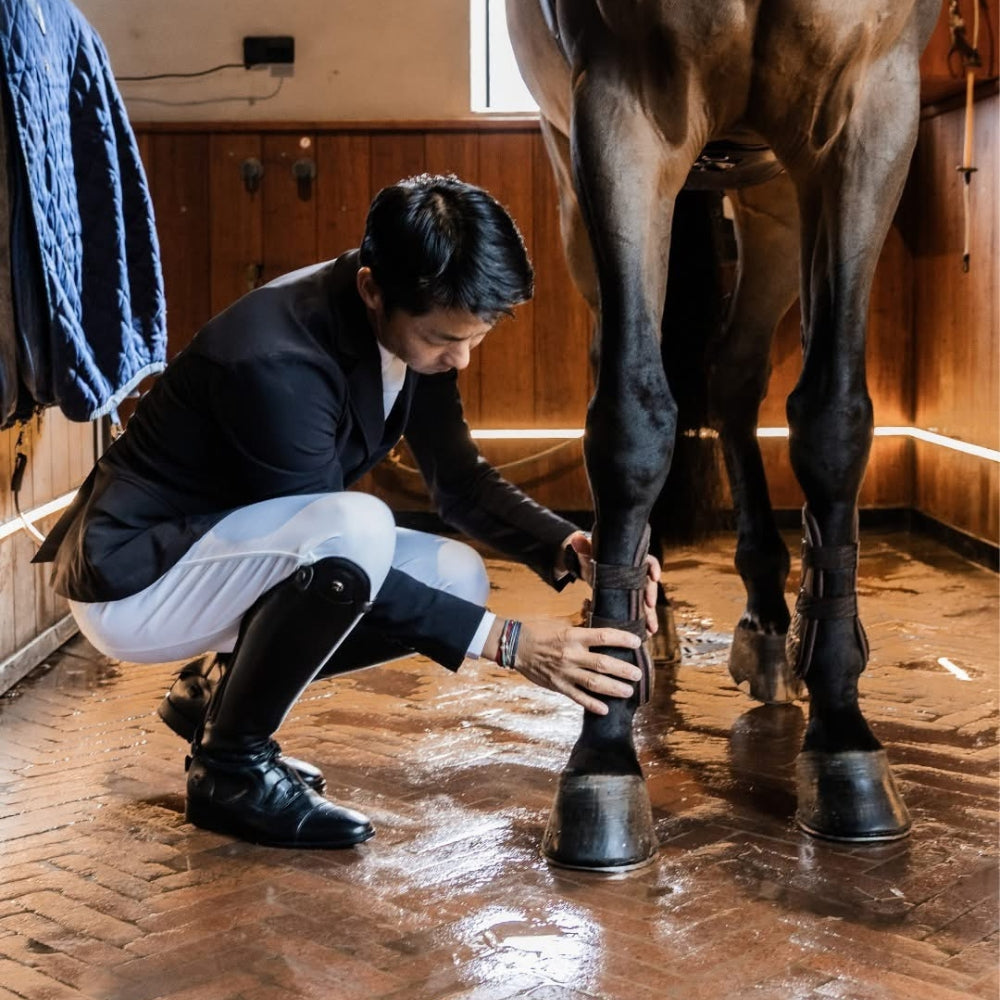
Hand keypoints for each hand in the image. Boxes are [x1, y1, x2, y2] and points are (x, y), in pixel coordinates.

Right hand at [511, 619, 643, 715]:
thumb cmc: (539, 631)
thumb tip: (594, 609)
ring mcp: (565, 672)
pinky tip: (605, 709)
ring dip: (614, 688)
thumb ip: (579, 621)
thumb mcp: (560, 622)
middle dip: (623, 670)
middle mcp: (571, 655)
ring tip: (628, 691)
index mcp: (572, 636)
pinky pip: (578, 697)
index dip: (622, 639)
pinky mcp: (558, 686)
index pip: (603, 637)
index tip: (637, 643)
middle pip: (603, 664)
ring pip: (594, 683)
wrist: (515, 646)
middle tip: (638, 674)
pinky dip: (592, 705)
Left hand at [564, 532, 661, 636]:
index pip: (648, 561)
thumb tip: (576, 539)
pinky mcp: (630, 599)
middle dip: (651, 596)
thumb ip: (583, 546)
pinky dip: (643, 621)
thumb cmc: (593, 556)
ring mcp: (635, 588)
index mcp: (631, 560)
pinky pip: (639, 611)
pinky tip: (645, 632)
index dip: (654, 568)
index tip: (654, 577)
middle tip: (650, 606)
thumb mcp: (589, 552)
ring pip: (646, 601)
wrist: (590, 566)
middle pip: (649, 584)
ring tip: (651, 629)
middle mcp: (637, 574)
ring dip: (650, 615)